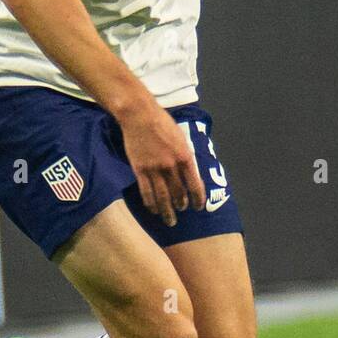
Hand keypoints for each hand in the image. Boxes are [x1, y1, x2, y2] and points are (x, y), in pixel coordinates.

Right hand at [118, 99, 205, 225]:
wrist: (140, 116)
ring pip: (162, 197)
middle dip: (182, 206)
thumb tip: (191, 173)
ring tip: (170, 221)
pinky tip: (153, 210)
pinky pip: (146, 192)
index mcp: (185, 157)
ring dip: (167, 211)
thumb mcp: (182, 139)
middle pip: (179, 194)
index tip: (198, 207)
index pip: (195, 185)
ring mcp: (154, 169)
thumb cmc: (163, 124)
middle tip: (182, 212)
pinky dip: (151, 204)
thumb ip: (187, 157)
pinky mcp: (139, 170)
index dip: (198, 199)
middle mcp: (171, 166)